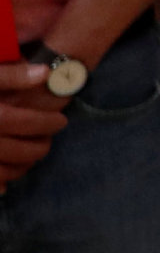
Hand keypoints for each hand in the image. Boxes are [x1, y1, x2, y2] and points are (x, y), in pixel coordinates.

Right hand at [0, 63, 65, 189]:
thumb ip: (10, 75)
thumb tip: (45, 74)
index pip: (19, 120)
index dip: (44, 122)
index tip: (61, 121)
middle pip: (12, 149)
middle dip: (36, 148)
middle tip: (48, 142)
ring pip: (0, 170)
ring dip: (21, 167)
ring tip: (32, 156)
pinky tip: (7, 179)